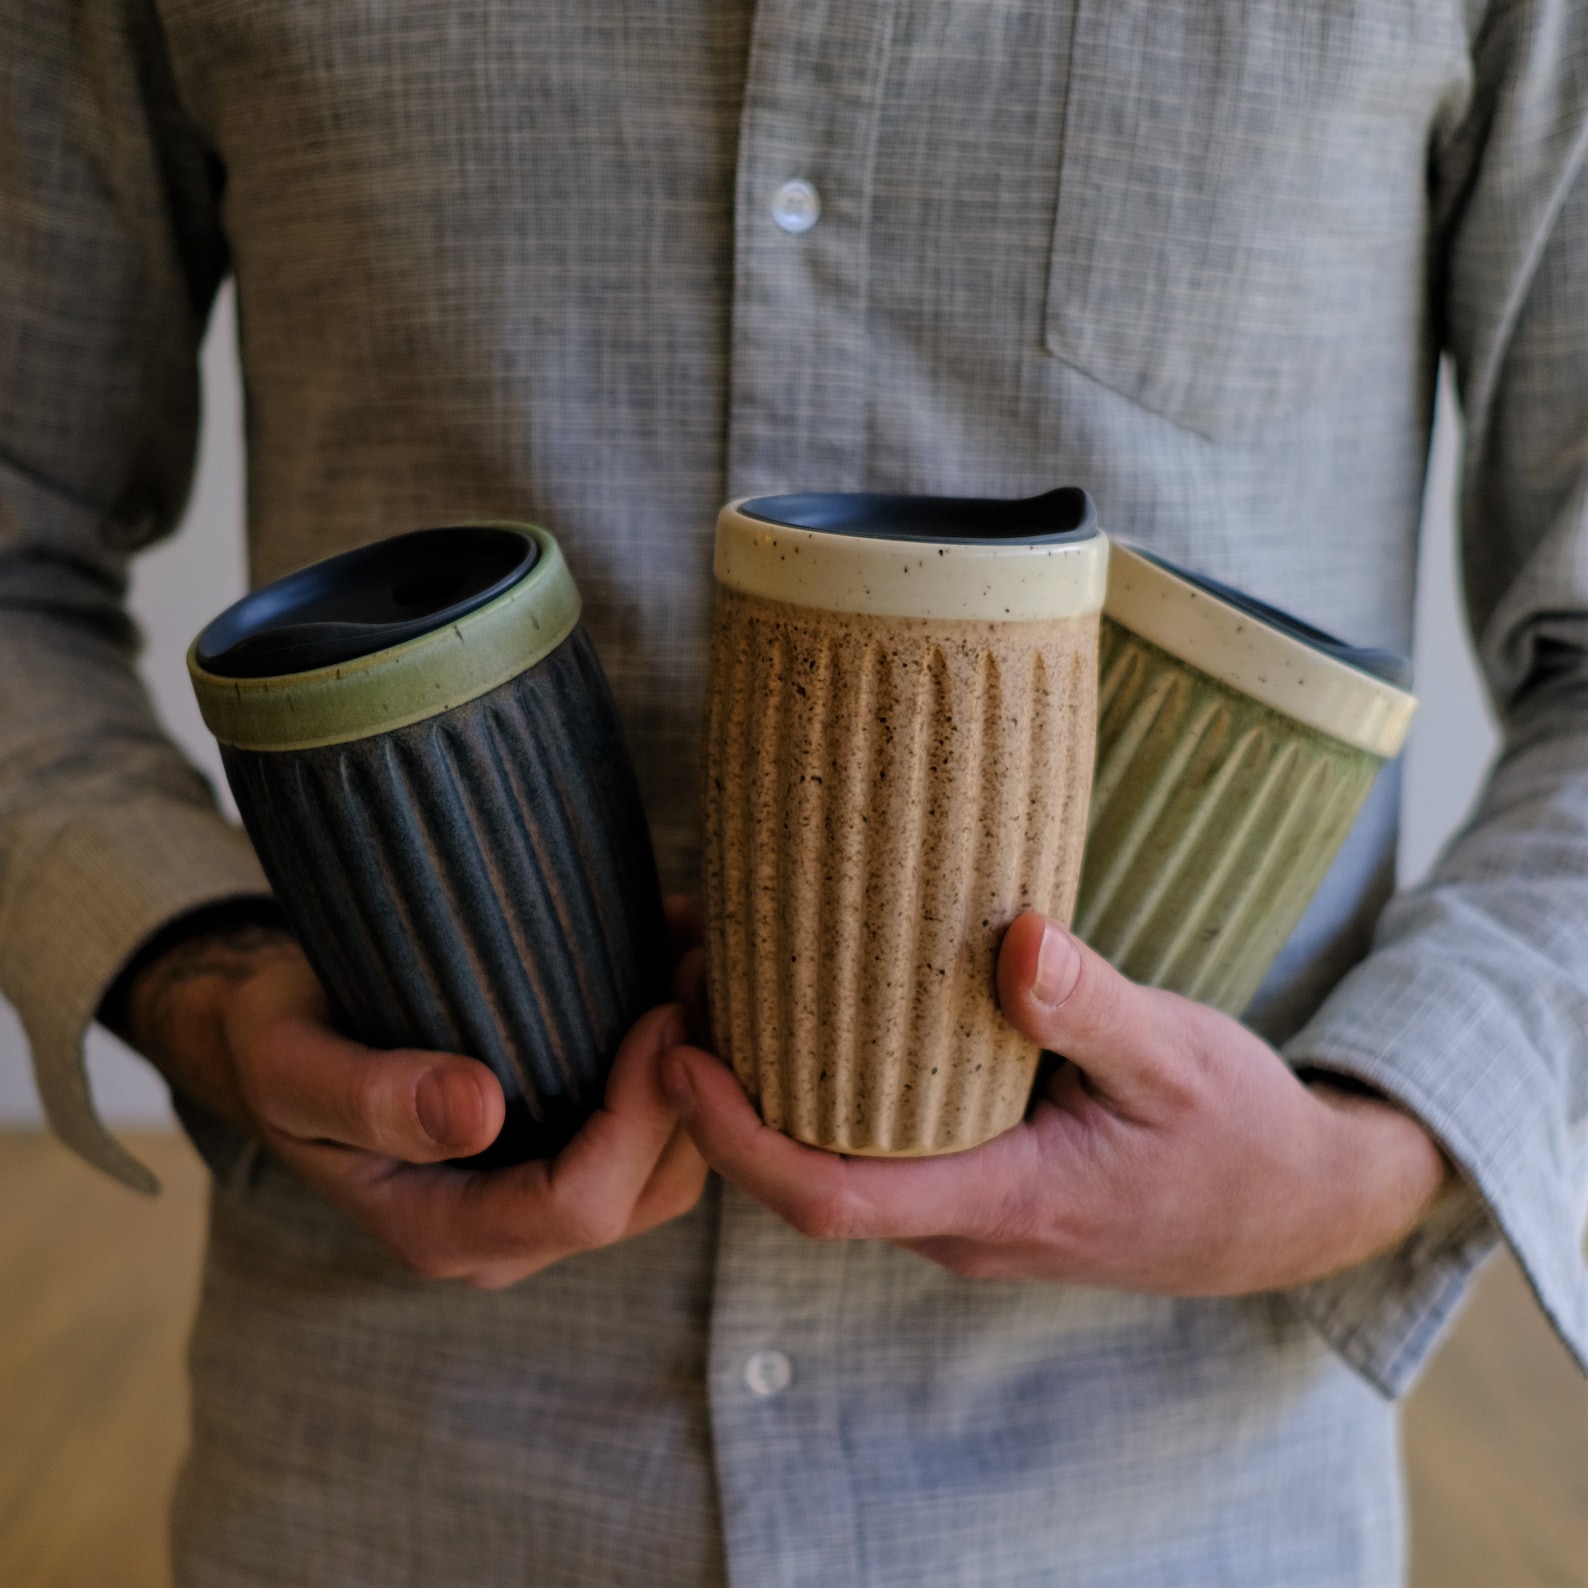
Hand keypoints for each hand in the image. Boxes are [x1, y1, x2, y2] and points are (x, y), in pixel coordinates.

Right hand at [121, 901, 707, 1287]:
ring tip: (702, 961)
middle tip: (706, 971)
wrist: (279, 1038)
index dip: (636, 1117)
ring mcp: (541, 1197)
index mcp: (441, 1232)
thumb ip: (369, 1097)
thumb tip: (476, 1110)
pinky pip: (654, 1130)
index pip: (578, 1206)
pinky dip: (682, 1058)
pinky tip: (675, 968)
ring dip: (702, 1072)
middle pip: (646, 1193)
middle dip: (693, 1090)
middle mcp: (506, 1234)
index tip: (659, 1013)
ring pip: (669, 1167)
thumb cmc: (277, 1044)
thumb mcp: (290, 1065)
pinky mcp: (565, 1151)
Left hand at [663, 912, 1451, 1293]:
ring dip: (767, 1084)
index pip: (828, 1199)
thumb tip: (1018, 942)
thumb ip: (1092, 1007)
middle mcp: (961, 1222)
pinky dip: (823, 1082)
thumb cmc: (1236, 1134)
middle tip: (688, 975)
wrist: (1289, 1207)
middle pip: (803, 1177)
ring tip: (727, 972)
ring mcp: (965, 1210)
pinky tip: (811, 1001)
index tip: (680, 1054)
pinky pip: (874, 1144)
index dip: (736, 1136)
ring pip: (834, 1160)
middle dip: (725, 1096)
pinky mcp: (976, 1180)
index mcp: (999, 1203)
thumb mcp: (1177, 1057)